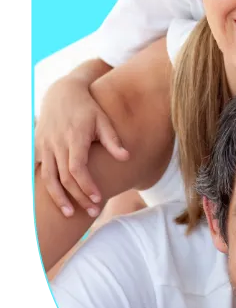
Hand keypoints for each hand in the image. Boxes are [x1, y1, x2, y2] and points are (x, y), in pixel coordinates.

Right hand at [35, 76, 128, 216]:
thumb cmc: (87, 108)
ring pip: (48, 178)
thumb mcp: (103, 119)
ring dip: (58, 198)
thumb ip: (113, 140)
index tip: (98, 198)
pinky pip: (37, 170)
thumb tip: (127, 157)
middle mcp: (57, 143)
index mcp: (74, 137)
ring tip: (70, 214)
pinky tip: (51, 199)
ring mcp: (44, 145)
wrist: (62, 93)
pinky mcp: (37, 147)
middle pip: (65, 178)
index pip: (77, 168)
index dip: (86, 186)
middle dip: (78, 197)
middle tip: (92, 212)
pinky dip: (41, 186)